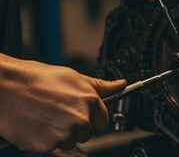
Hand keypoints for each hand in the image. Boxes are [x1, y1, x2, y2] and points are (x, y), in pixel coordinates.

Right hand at [0, 54, 126, 152]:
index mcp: (90, 101)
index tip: (83, 112)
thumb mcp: (74, 77)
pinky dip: (46, 139)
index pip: (103, 120)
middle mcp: (81, 118)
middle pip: (86, 132)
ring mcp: (64, 133)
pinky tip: (38, 123)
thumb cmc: (37, 79)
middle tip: (59, 111)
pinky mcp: (47, 145)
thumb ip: (101, 86)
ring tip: (47, 115)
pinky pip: (53, 146)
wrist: (7, 88)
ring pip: (70, 140)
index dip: (93, 116)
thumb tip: (121, 85)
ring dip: (61, 133)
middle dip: (77, 125)